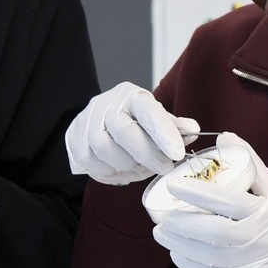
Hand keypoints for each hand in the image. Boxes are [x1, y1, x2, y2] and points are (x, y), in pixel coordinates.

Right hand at [65, 81, 200, 184]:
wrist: (97, 121)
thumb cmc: (131, 121)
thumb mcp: (155, 119)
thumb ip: (173, 126)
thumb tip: (193, 129)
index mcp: (131, 96)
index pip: (148, 111)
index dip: (164, 133)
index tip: (177, 152)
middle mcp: (106, 104)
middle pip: (124, 132)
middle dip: (147, 155)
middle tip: (164, 167)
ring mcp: (87, 121)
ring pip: (105, 149)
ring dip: (127, 165)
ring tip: (141, 167)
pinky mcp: (75, 139)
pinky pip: (91, 162)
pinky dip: (109, 171)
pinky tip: (122, 169)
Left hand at [152, 132, 267, 267]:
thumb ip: (250, 165)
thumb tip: (224, 138)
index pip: (229, 201)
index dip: (198, 193)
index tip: (173, 185)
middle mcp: (262, 241)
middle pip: (215, 233)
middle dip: (182, 223)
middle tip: (161, 215)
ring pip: (209, 258)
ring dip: (180, 244)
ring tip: (161, 232)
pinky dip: (190, 265)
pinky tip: (178, 253)